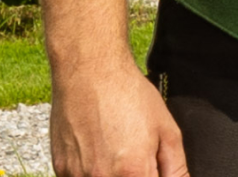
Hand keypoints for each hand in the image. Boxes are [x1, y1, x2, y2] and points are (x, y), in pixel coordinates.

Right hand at [49, 62, 188, 176]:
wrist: (89, 71)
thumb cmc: (128, 95)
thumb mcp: (167, 130)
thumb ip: (176, 168)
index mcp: (133, 173)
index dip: (151, 176)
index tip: (151, 168)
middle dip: (133, 175)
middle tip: (132, 155)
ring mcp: (77, 176)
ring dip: (112, 174)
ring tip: (116, 151)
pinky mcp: (61, 169)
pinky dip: (91, 172)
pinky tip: (98, 151)